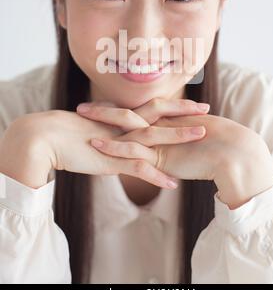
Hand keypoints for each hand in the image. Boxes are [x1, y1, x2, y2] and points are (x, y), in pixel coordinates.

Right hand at [0, 107, 186, 189]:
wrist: (47, 137)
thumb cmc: (70, 134)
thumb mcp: (98, 130)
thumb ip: (114, 133)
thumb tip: (125, 136)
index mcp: (122, 118)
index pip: (153, 108)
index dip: (174, 105)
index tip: (193, 104)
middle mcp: (123, 126)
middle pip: (159, 114)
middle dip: (184, 111)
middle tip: (207, 109)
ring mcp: (119, 142)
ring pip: (154, 137)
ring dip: (178, 137)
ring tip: (201, 136)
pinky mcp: (110, 159)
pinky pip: (137, 168)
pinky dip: (156, 176)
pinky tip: (173, 184)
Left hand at [90, 111, 272, 208]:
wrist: (234, 155)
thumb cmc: (218, 151)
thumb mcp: (192, 147)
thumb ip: (178, 146)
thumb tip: (169, 151)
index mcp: (167, 124)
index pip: (138, 114)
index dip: (117, 110)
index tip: (100, 107)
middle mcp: (161, 128)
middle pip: (127, 114)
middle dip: (103, 111)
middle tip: (81, 108)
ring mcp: (160, 140)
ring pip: (127, 127)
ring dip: (103, 122)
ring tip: (81, 118)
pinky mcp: (163, 156)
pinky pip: (135, 151)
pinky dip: (115, 149)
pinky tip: (97, 146)